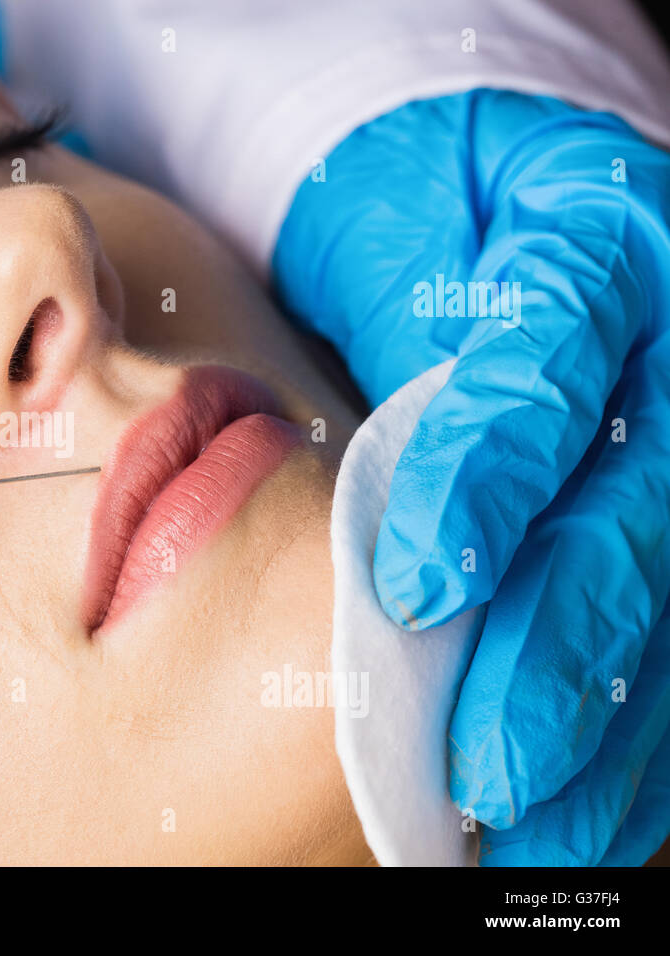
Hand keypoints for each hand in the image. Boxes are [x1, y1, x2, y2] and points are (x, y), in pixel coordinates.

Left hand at [272, 89, 669, 862]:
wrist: (484, 195)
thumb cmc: (418, 217)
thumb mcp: (396, 240)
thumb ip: (406, 356)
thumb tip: (393, 540)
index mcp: (599, 236)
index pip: (546, 365)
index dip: (485, 482)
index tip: (414, 591)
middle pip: (640, 503)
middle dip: (564, 646)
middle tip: (489, 762)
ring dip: (616, 725)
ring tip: (538, 823)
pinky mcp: (668, 496)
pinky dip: (638, 730)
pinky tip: (584, 809)